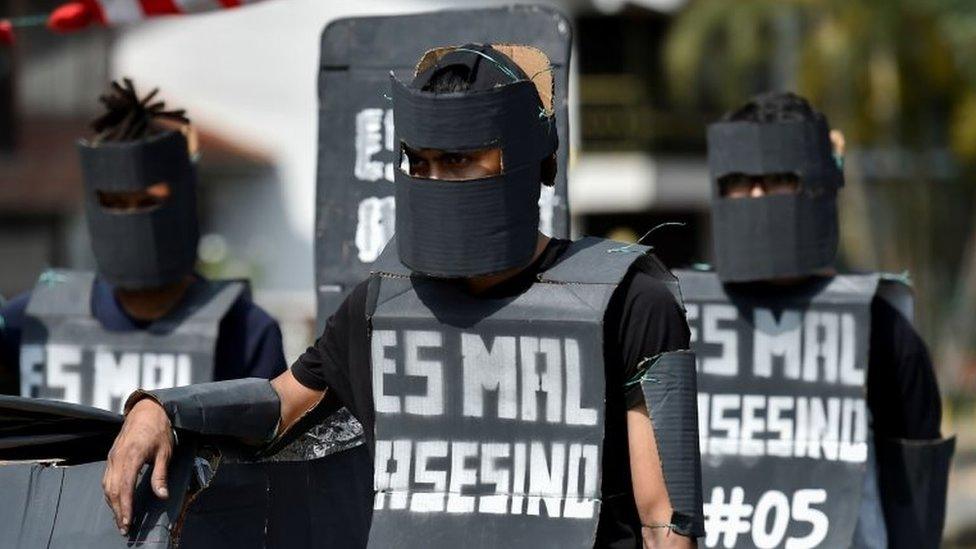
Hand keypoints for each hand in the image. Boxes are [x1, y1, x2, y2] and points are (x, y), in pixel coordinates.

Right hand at [102, 398, 173, 534]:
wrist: (147, 410)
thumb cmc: (158, 429)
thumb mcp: (165, 451)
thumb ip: (161, 475)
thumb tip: (162, 496)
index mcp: (131, 456)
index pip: (125, 488)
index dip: (125, 507)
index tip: (128, 522)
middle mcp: (117, 458)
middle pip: (113, 490)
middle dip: (118, 511)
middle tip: (124, 528)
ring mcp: (112, 457)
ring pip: (107, 486)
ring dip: (112, 504)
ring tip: (120, 519)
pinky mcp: (111, 456)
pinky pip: (106, 478)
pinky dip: (110, 493)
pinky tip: (115, 501)